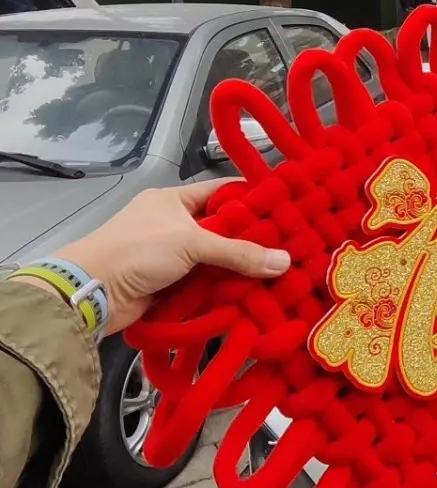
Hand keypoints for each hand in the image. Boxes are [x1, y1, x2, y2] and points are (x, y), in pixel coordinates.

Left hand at [56, 183, 289, 333]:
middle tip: (290, 248)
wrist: (93, 293)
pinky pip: (205, 284)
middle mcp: (174, 225)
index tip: (286, 210)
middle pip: (222, 230)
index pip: (220, 192)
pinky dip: (224, 290)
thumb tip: (284, 261)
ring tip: (280, 274)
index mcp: (174, 200)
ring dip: (239, 270)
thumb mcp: (191, 243)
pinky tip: (253, 295)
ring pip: (215, 260)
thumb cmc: (137, 251)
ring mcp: (171, 257)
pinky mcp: (170, 285)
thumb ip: (238, 252)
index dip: (251, 200)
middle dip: (252, 241)